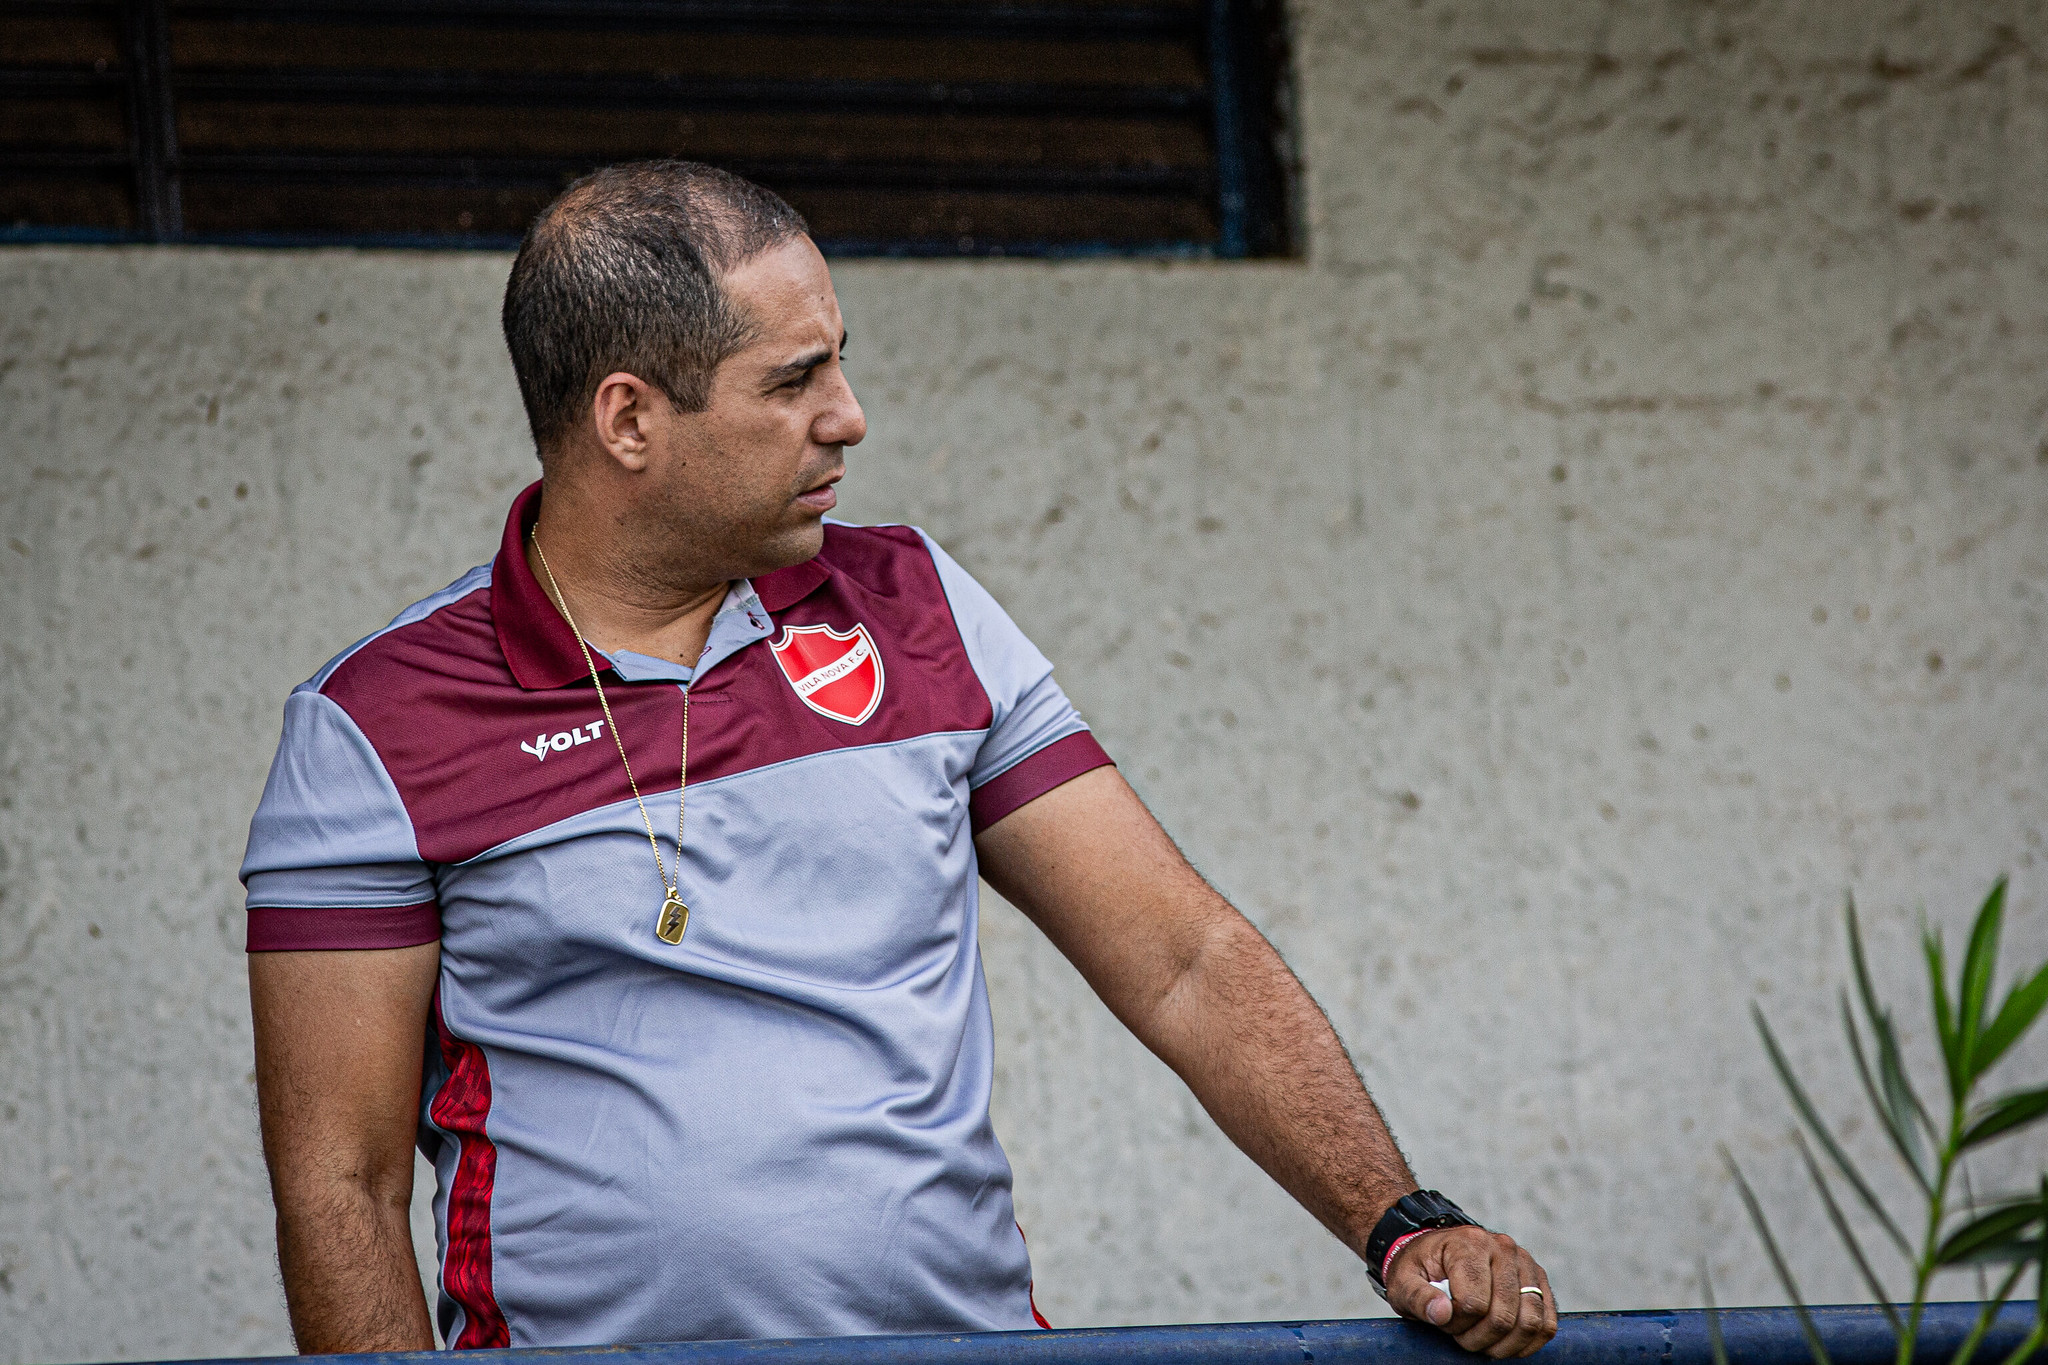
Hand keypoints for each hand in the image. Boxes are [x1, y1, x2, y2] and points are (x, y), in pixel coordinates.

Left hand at [1384, 1225, 1556, 1357]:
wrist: (1435, 1252)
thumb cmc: (1419, 1269)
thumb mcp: (1403, 1282)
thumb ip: (1418, 1298)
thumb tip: (1442, 1314)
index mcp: (1469, 1243)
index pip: (1473, 1304)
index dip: (1456, 1325)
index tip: (1443, 1321)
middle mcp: (1503, 1247)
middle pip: (1504, 1316)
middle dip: (1479, 1339)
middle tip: (1461, 1336)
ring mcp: (1525, 1263)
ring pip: (1531, 1322)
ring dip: (1505, 1345)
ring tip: (1482, 1341)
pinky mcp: (1538, 1280)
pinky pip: (1547, 1322)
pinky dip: (1529, 1342)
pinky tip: (1506, 1344)